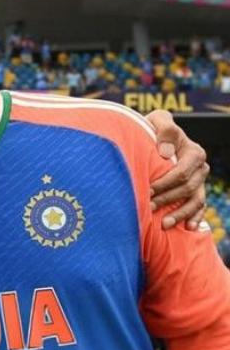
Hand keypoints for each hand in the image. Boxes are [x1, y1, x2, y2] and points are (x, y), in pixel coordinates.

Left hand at [144, 109, 208, 229]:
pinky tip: (187, 228)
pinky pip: (200, 207)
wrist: (152, 138)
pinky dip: (195, 218)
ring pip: (195, 201)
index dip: (166, 183)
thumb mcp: (157, 121)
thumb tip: (166, 153)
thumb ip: (164, 129)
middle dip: (168, 199)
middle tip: (148, 208)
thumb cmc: (153, 128)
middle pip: (187, 188)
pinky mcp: (196, 192)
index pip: (183, 172)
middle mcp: (200, 168)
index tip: (148, 190)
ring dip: (180, 214)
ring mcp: (200, 182)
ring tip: (163, 224)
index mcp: (194, 152)